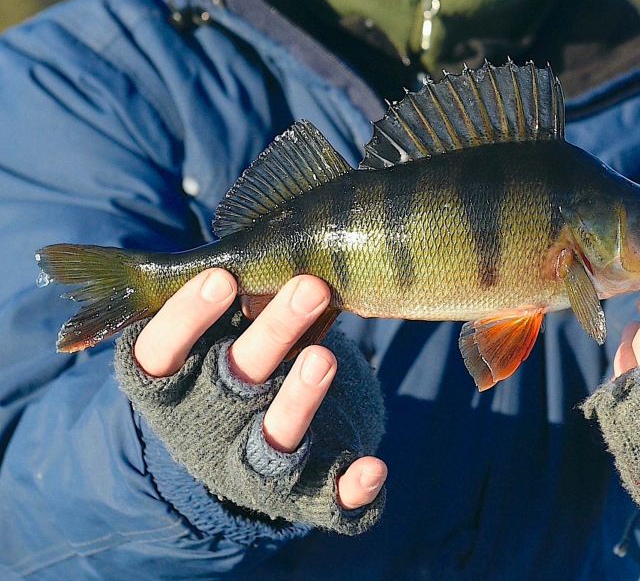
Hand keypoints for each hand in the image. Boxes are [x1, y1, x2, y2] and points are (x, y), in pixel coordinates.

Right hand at [134, 269, 386, 510]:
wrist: (242, 452)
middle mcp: (208, 425)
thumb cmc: (230, 360)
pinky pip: (326, 499)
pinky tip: (374, 468)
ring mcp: (254, 463)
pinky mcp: (300, 494)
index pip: (159, 352)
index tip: (221, 277)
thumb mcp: (213, 331)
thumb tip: (243, 246)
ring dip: (301, 398)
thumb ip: (219, 297)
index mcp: (173, 383)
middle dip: (271, 335)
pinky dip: (348, 487)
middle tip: (311, 285)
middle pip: (233, 380)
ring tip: (326, 357)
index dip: (185, 318)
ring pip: (276, 439)